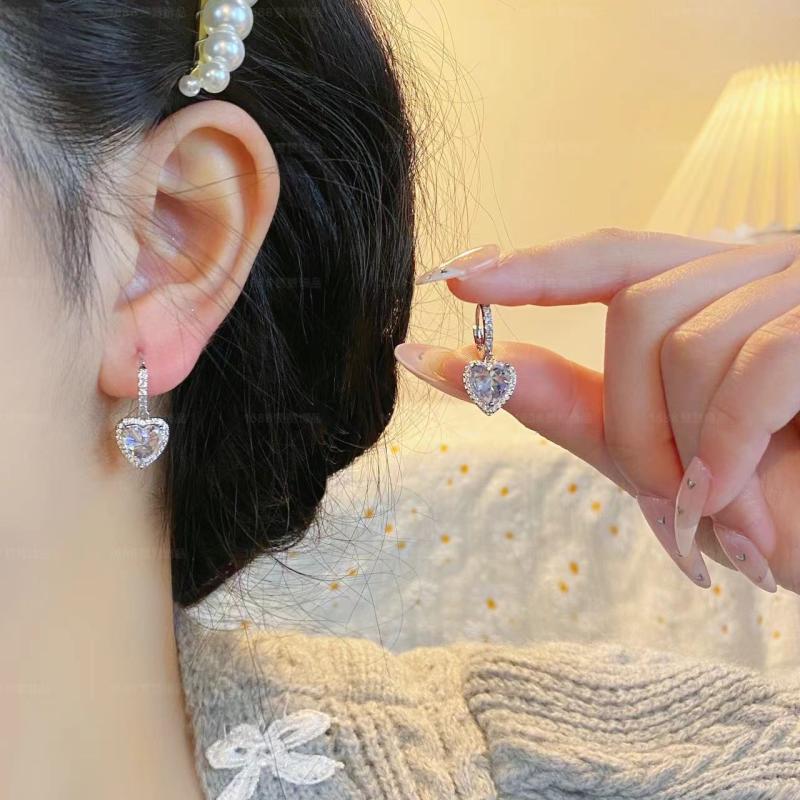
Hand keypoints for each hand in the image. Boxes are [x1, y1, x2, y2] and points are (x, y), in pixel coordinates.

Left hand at [396, 229, 799, 593]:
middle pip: (639, 311)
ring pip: (688, 344)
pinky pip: (755, 370)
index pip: (613, 256)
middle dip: (632, 421)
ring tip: (723, 512)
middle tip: (668, 499)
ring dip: (686, 449)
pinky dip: (727, 445)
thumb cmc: (773, 490)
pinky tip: (734, 496)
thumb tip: (472, 365)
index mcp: (715, 290)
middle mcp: (762, 267)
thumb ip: (579, 403)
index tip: (464, 282)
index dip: (539, 267)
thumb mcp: (668, 449)